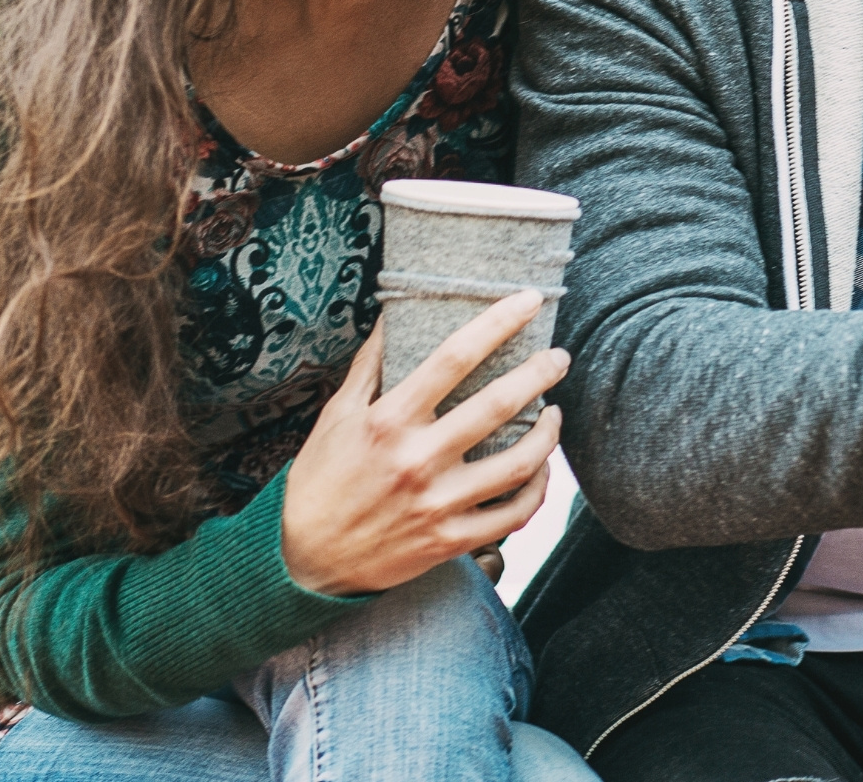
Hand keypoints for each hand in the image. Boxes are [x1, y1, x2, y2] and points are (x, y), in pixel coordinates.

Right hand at [280, 294, 567, 596]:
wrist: (303, 562)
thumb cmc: (320, 481)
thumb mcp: (335, 417)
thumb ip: (369, 366)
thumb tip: (393, 315)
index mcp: (388, 421)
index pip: (453, 357)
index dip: (497, 322)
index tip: (529, 300)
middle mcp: (417, 460)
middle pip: (497, 404)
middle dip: (540, 372)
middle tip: (559, 356)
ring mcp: (437, 504)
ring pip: (518, 463)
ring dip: (549, 434)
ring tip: (555, 412)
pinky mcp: (450, 541)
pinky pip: (513, 514)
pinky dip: (537, 489)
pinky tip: (541, 467)